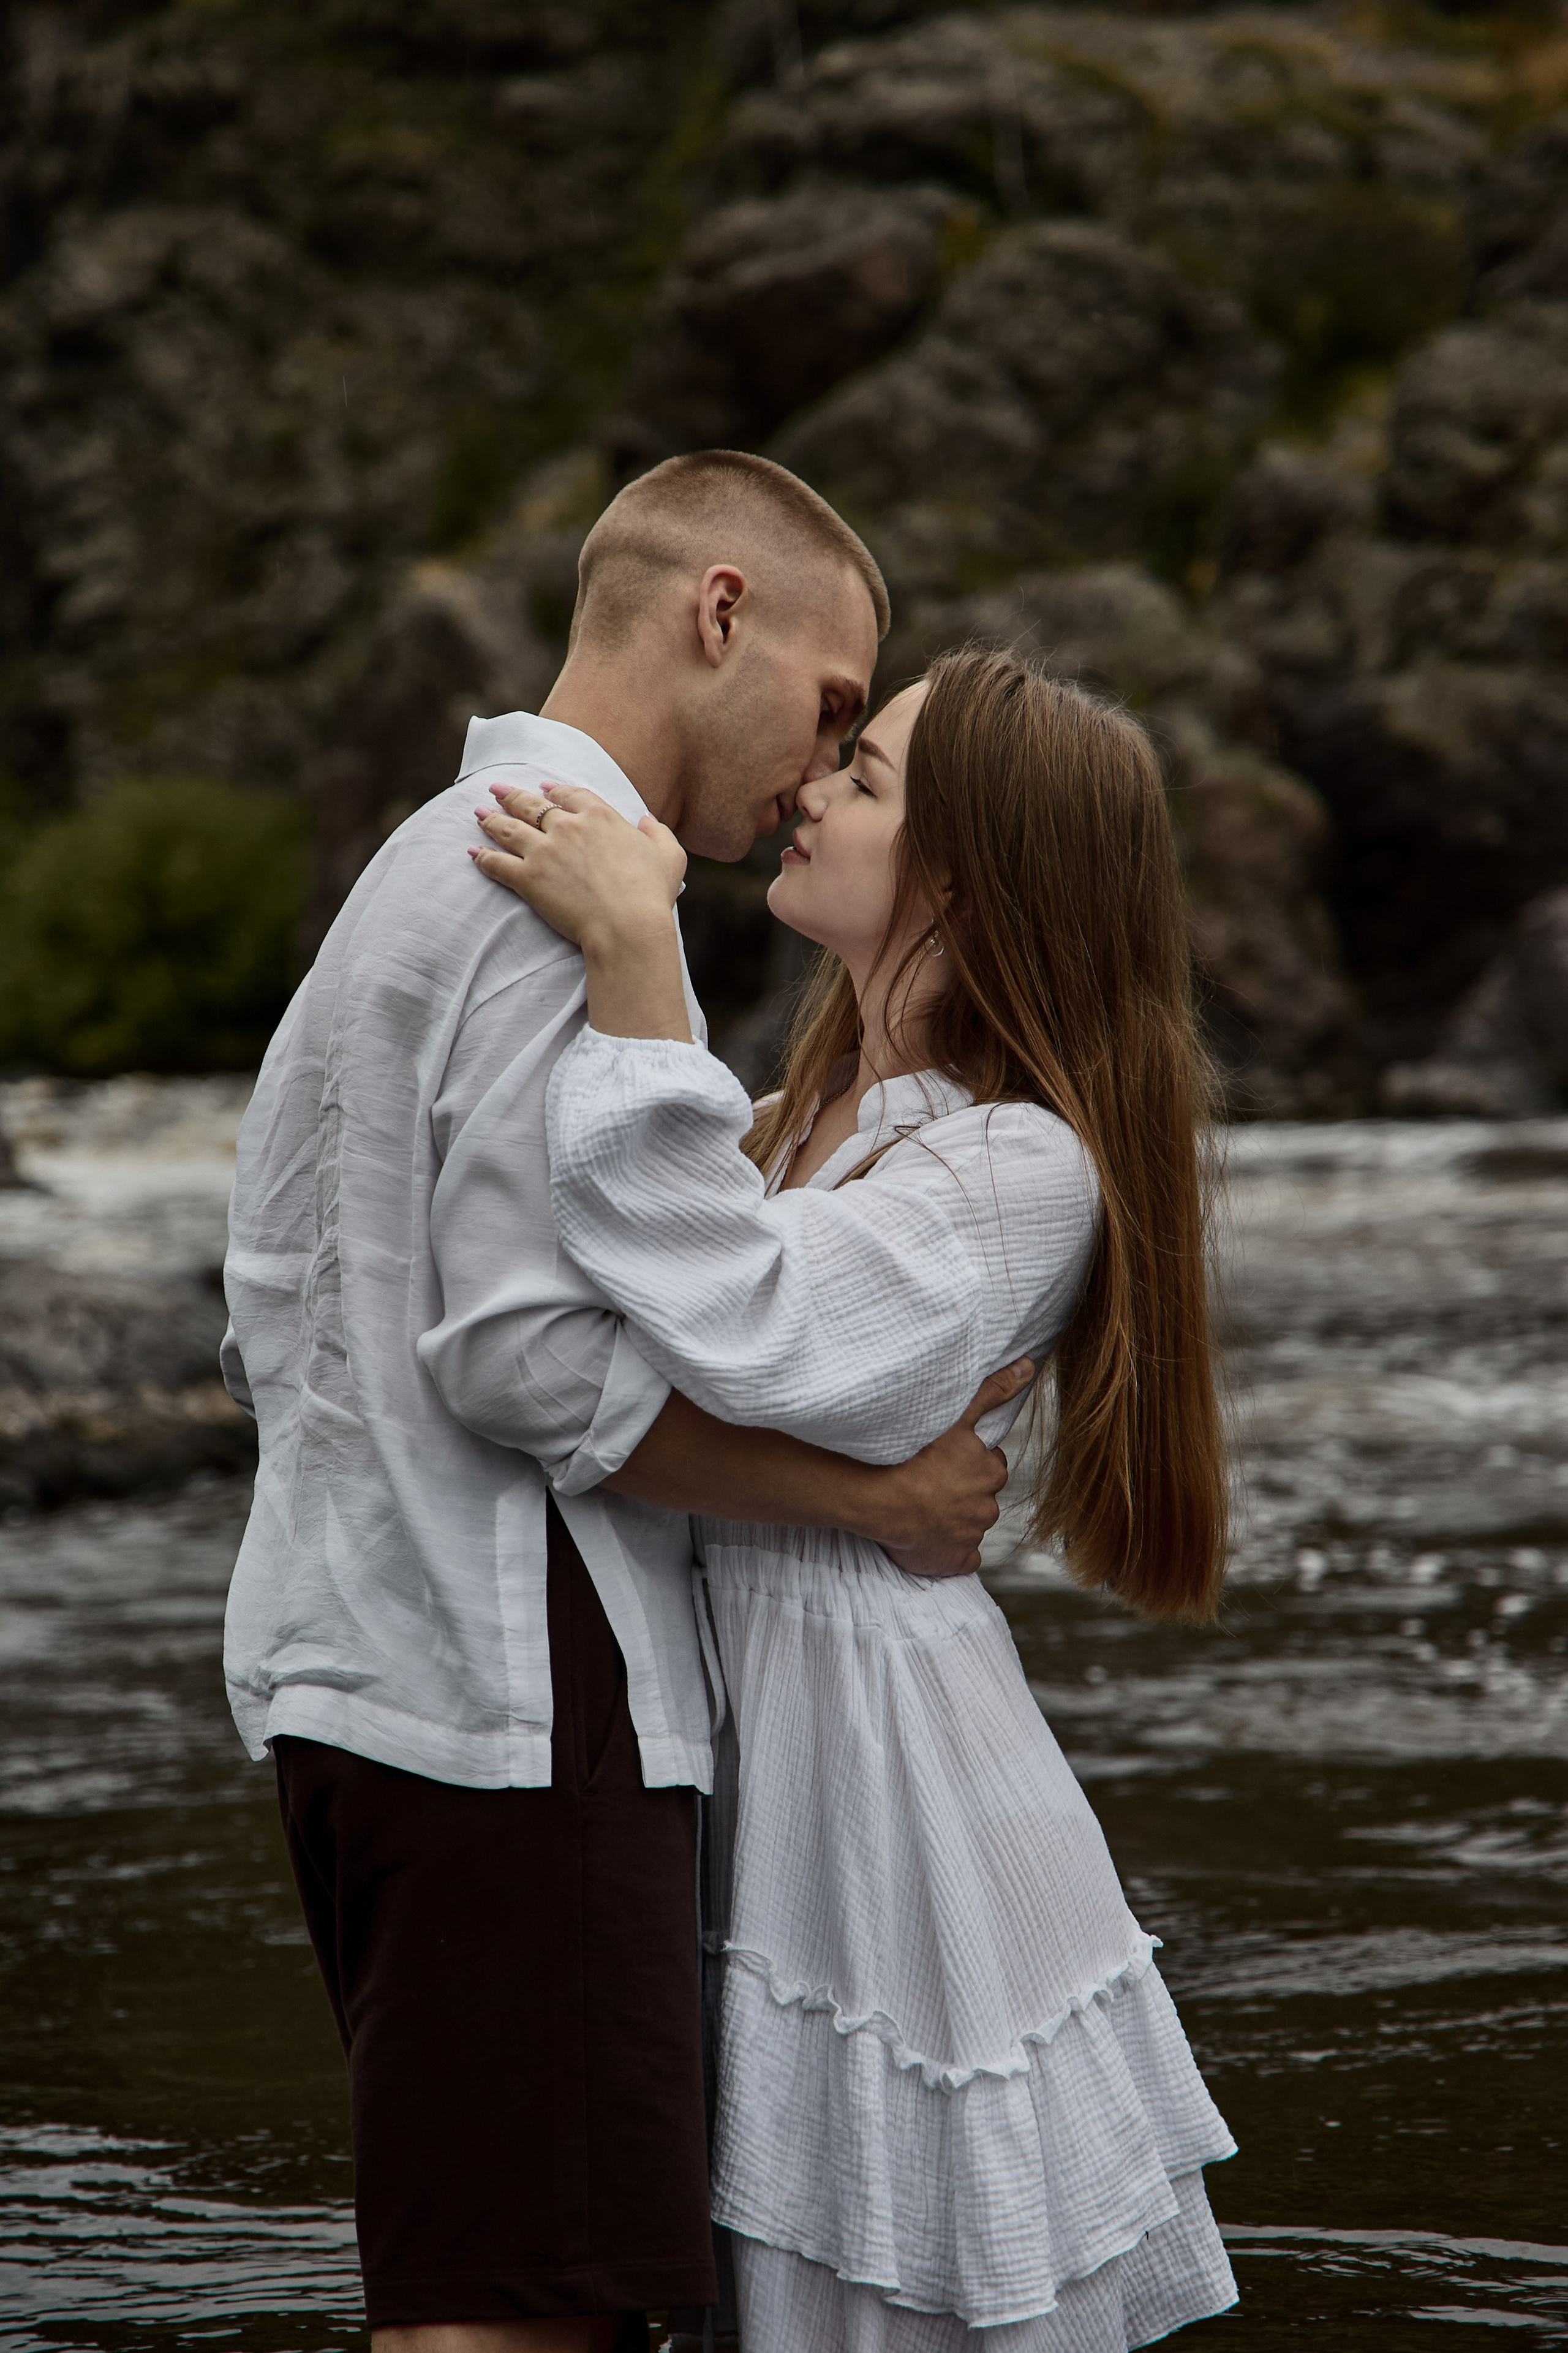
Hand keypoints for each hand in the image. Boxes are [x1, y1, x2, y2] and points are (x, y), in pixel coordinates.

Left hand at [470, 782, 686, 951]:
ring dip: (491, 819)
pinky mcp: (529, 879)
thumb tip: (646, 819)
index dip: (555, 792)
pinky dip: (482, 857)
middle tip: (497, 790)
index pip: (571, 795)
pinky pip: (498, 863)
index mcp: (600, 817)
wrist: (627, 925)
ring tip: (478, 814)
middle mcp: (568, 827)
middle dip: (513, 795)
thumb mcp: (670, 857)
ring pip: (510, 828)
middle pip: (533, 805)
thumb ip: (658, 833)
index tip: (544, 790)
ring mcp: (545, 851)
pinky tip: (472, 853)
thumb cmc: (652, 894)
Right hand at [861, 1358, 1034, 1578]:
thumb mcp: (956, 1415)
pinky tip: (929, 1537)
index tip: (944, 1460)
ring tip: (922, 1507)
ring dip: (952, 1518)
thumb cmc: (916, 1454)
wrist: (881, 1499)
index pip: (989, 1465)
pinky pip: (960, 1557)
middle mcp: (987, 1507)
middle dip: (962, 1491)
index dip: (967, 1462)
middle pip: (980, 1496)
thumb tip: (1028, 1367)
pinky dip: (949, 1550)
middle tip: (930, 1483)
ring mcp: (972, 1537)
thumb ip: (993, 1391)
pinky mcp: (956, 1561)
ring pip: (968, 1525)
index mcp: (991, 1472)